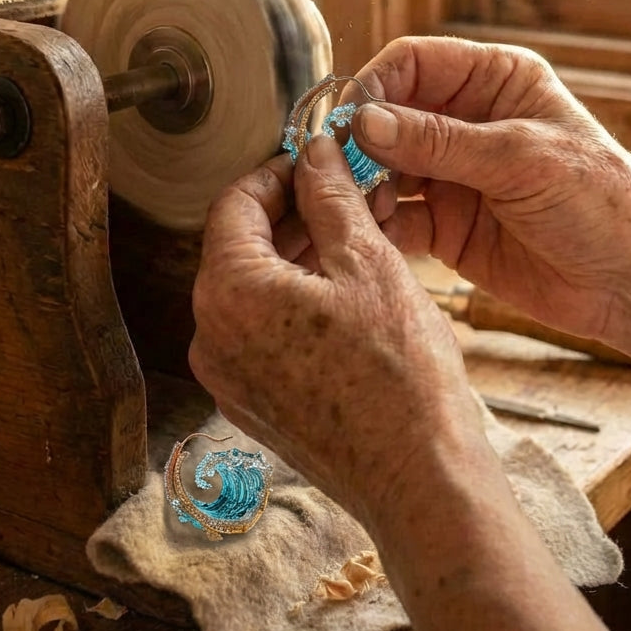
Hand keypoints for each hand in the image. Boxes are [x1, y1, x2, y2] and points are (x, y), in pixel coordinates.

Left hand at [189, 137, 484, 520]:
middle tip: (344, 195)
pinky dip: (295, 300)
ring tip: (354, 238)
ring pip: (254, 289)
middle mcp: (211, 336)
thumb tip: (314, 151)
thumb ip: (330, 196)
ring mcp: (228, 375)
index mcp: (228, 293)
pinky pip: (262, 330)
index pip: (233, 204)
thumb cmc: (399, 374)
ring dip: (298, 256)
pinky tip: (344, 289)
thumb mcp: (368, 262)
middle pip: (241, 247)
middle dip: (293, 214)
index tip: (314, 161)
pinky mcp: (253, 401)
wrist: (419, 478)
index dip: (277, 172)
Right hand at [347, 36, 630, 340]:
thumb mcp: (520, 159)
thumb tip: (362, 121)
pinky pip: (396, 218)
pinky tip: (371, 237)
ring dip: (364, 186)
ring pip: (384, 167)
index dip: (374, 86)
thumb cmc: (602, 203)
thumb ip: (438, 141)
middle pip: (389, 115)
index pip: (413, 63)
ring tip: (360, 209)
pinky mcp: (446, 225)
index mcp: (495, 81)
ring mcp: (453, 175)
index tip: (348, 122)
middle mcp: (468, 122)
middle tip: (341, 172)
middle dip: (361, 142)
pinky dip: (377, 225)